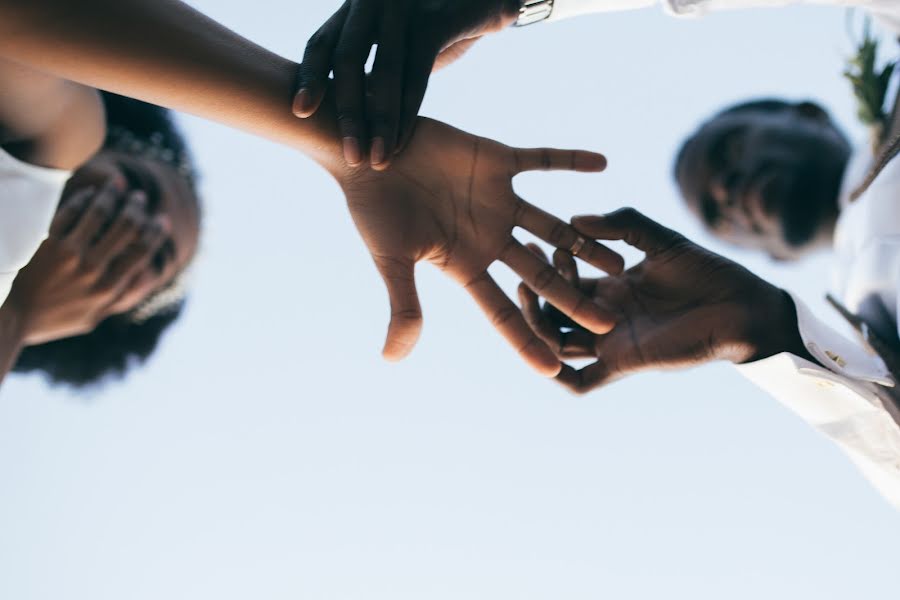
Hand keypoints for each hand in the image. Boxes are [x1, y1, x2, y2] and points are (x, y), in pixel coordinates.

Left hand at [4, 182, 167, 345]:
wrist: (12, 316)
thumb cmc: (53, 318)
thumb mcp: (92, 317)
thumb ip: (119, 297)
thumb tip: (146, 278)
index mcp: (108, 287)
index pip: (142, 251)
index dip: (156, 231)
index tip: (161, 219)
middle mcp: (92, 268)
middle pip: (127, 226)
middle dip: (137, 207)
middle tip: (138, 197)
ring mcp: (68, 253)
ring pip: (100, 212)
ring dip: (113, 194)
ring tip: (117, 186)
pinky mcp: (46, 241)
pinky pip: (70, 211)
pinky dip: (84, 198)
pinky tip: (89, 194)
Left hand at [294, 0, 518, 167]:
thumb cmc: (435, 27)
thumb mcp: (395, 45)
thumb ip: (370, 71)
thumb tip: (345, 117)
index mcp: (355, 9)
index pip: (322, 43)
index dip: (309, 78)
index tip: (300, 113)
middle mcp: (371, 2)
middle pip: (347, 60)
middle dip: (346, 114)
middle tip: (348, 155)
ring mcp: (402, 7)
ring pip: (384, 72)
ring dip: (380, 122)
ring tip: (377, 159)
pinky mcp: (436, 20)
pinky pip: (417, 72)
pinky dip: (408, 111)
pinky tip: (402, 139)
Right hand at [338, 118, 624, 376]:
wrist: (366, 153)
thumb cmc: (371, 209)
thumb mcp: (391, 260)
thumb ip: (404, 305)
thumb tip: (392, 360)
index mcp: (465, 265)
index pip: (502, 311)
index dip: (526, 339)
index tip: (554, 368)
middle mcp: (489, 237)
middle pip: (540, 275)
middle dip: (573, 299)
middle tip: (610, 322)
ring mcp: (496, 200)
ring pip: (553, 226)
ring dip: (585, 241)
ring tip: (621, 260)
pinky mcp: (496, 161)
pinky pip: (540, 160)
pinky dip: (569, 159)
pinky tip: (602, 163)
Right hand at [518, 208, 802, 391]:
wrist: (743, 306)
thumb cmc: (708, 273)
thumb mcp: (660, 238)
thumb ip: (622, 224)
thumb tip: (577, 219)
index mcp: (611, 290)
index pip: (565, 284)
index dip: (548, 267)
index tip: (539, 243)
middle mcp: (605, 319)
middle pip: (552, 315)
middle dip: (532, 293)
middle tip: (521, 269)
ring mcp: (611, 343)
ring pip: (556, 345)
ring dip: (536, 325)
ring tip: (528, 296)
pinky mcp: (624, 364)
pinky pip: (583, 382)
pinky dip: (559, 377)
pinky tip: (544, 358)